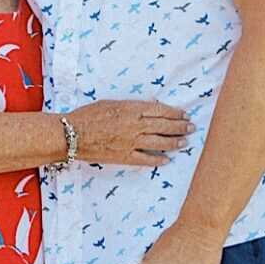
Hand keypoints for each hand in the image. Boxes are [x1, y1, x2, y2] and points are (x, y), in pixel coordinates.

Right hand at [68, 100, 191, 165]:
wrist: (73, 134)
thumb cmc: (89, 115)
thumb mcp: (111, 103)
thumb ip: (131, 105)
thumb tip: (148, 106)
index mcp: (132, 109)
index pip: (160, 110)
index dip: (174, 113)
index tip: (184, 114)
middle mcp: (136, 125)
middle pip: (164, 126)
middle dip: (180, 127)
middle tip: (191, 127)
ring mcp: (132, 142)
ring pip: (160, 142)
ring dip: (174, 142)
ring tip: (184, 142)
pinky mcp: (125, 156)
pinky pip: (146, 159)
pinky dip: (158, 159)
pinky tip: (167, 160)